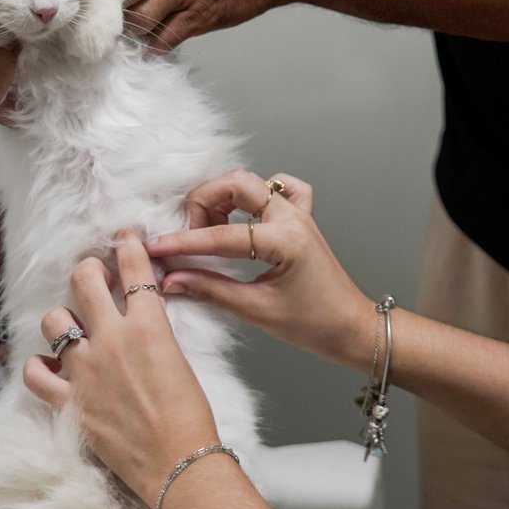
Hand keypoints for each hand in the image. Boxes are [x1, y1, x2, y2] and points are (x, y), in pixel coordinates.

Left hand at [21, 232, 220, 505]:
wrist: (178, 462)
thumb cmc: (190, 418)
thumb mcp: (180, 359)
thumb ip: (155, 332)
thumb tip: (142, 315)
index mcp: (149, 326)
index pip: (134, 268)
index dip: (126, 245)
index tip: (122, 238)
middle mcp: (113, 339)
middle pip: (85, 280)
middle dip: (88, 270)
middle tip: (93, 275)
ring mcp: (86, 369)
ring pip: (55, 320)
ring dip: (62, 318)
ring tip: (72, 325)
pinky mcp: (70, 400)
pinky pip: (35, 373)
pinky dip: (38, 366)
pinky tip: (49, 365)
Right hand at [152, 170, 371, 368]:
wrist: (352, 328)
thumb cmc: (316, 324)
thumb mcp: (257, 311)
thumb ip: (211, 290)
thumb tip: (172, 280)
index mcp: (285, 240)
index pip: (222, 234)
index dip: (183, 241)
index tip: (156, 247)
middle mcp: (293, 218)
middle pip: (235, 183)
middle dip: (203, 204)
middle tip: (188, 236)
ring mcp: (299, 214)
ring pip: (251, 181)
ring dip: (223, 198)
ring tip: (210, 231)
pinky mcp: (301, 219)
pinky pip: (279, 188)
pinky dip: (256, 195)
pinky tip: (246, 215)